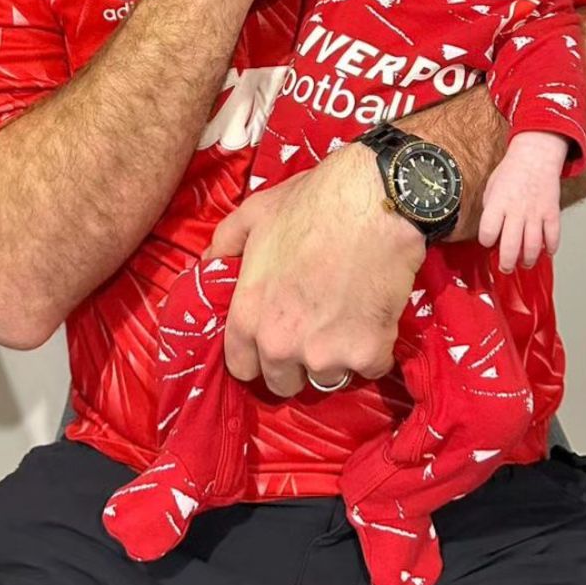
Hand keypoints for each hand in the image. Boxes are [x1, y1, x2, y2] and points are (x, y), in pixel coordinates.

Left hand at [209, 144, 425, 397]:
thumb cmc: (312, 203)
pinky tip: (377, 315)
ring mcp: (325, 355)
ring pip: (328, 377)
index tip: (275, 339)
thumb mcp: (254, 214)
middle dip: (297, 361)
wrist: (375, 202)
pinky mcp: (368, 354)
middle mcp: (280, 345)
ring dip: (337, 356)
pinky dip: (375, 349)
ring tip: (348, 318)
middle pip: (284, 382)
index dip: (257, 354)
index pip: (241, 368)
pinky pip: (371, 366)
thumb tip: (208, 263)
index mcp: (248, 316)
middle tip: (315, 327)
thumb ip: (224, 244)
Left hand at [477, 132, 567, 273]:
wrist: (536, 155)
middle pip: (511, 246)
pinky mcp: (552, 212)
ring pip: (533, 246)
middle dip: (507, 263)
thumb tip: (492, 232)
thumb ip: (491, 210)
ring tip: (525, 263)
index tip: (489, 242)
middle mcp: (516, 210)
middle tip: (506, 267)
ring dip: (528, 260)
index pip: (488, 232)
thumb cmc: (512, 171)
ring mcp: (536, 213)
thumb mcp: (491, 187)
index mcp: (498, 203)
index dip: (487, 241)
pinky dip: (550, 248)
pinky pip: (553, 237)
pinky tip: (546, 251)